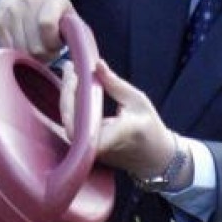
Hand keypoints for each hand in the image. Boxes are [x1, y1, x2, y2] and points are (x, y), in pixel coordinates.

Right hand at [0, 0, 73, 61]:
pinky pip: (9, 50)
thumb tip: (92, 64)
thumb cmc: (55, 15)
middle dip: (45, 54)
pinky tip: (26, 47)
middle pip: (35, 45)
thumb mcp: (70, 18)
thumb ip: (80, 35)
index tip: (57, 45)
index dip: (53, 42)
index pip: (47, 24)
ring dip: (32, 56)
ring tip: (38, 47)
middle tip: (49, 50)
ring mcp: (11, 12)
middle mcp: (28, 1)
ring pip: (21, 51)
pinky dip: (19, 54)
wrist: (20, 0)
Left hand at [60, 59, 193, 187]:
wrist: (155, 157)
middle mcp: (96, 147)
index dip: (71, 95)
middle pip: (70, 118)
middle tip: (71, 68)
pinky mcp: (87, 150)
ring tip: (71, 74)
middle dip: (67, 91)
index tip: (75, 74)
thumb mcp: (138, 101)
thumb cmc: (151, 128)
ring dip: (68, 96)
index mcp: (111, 135)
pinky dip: (73, 105)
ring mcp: (89, 151)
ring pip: (69, 122)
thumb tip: (97, 64)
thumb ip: (115, 84)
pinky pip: (75, 125)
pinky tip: (75, 89)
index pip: (80, 118)